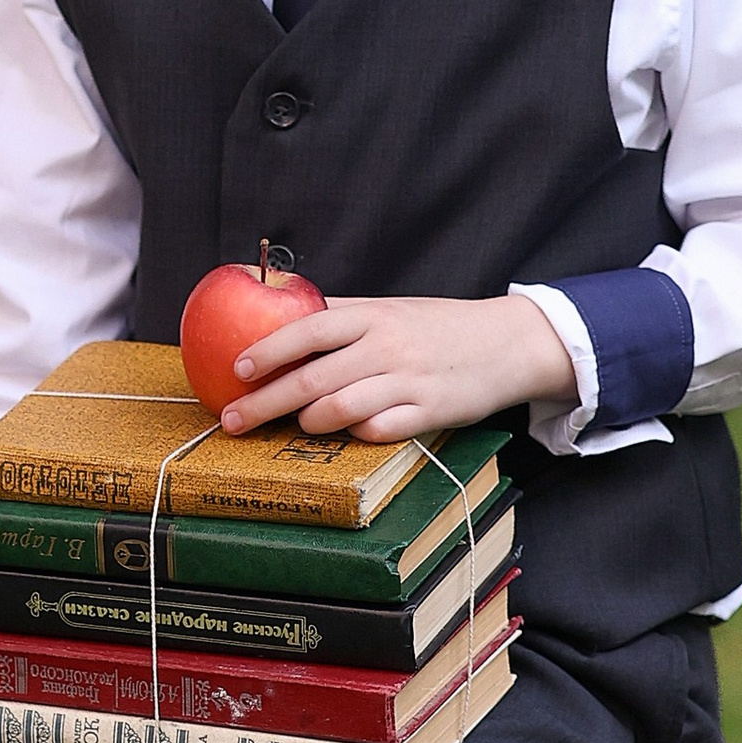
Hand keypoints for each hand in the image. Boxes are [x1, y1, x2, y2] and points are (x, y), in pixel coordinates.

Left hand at [220, 291, 577, 441]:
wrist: (507, 344)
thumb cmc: (438, 327)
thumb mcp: (391, 308)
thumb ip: (344, 312)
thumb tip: (286, 310)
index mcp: (374, 316)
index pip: (309, 329)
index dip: (270, 349)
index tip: (238, 369)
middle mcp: (387, 347)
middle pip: (312, 379)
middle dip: (265, 403)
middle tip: (234, 420)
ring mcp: (409, 383)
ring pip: (341, 410)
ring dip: (310, 421)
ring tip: (299, 423)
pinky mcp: (429, 414)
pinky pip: (378, 431)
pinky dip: (354, 434)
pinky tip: (349, 430)